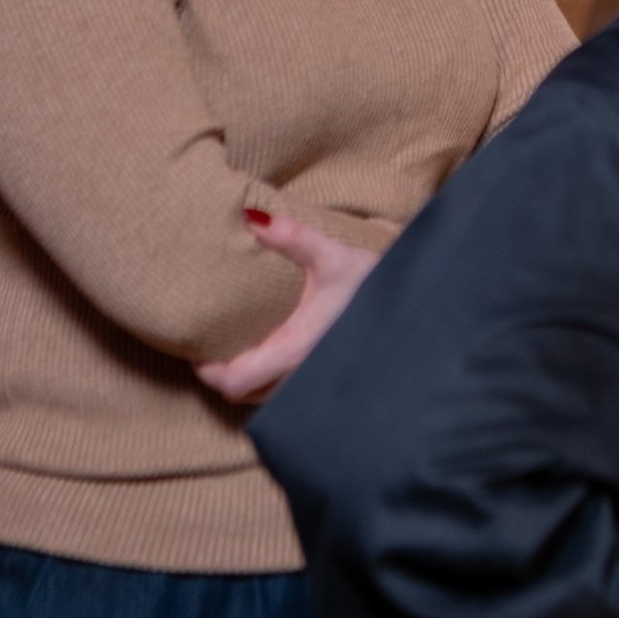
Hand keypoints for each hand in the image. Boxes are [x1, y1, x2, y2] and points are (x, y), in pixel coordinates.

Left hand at [194, 213, 378, 404]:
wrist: (422, 310)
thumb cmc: (378, 284)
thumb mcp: (334, 256)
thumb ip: (292, 236)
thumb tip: (250, 217)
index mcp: (297, 350)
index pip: (234, 382)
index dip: (208, 372)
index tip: (196, 349)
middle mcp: (303, 377)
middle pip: (243, 396)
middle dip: (221, 376)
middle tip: (209, 347)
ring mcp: (317, 385)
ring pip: (265, 400)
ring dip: (246, 380)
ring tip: (237, 349)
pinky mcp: (328, 384)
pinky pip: (285, 395)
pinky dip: (268, 382)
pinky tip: (273, 353)